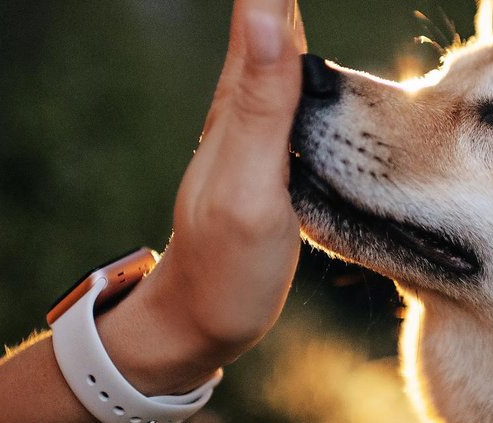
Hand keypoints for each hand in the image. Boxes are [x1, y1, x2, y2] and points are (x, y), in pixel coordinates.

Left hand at [97, 0, 305, 394]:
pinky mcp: (265, 148)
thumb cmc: (227, 266)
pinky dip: (289, 40)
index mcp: (241, 100)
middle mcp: (242, 101)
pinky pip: (284, 79)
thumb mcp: (251, 187)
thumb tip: (267, 9)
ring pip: (271, 40)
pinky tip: (294, 37)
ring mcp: (251, 124)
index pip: (262, 9)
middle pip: (264, 13)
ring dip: (278, 4)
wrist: (198, 322)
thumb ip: (261, 103)